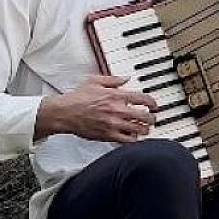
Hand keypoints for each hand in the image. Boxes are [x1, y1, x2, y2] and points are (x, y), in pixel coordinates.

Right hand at [35, 74, 157, 141]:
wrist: (65, 113)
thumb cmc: (77, 98)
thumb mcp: (94, 81)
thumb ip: (112, 79)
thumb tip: (126, 78)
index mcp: (116, 95)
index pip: (143, 99)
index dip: (153, 103)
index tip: (154, 106)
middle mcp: (117, 110)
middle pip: (145, 116)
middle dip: (152, 118)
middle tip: (152, 118)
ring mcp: (113, 124)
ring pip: (139, 129)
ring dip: (145, 129)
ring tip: (145, 128)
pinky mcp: (108, 135)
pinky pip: (127, 140)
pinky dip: (134, 139)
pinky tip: (133, 136)